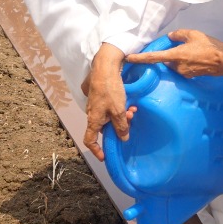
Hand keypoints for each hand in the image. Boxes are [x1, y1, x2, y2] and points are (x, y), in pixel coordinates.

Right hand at [82, 44, 135, 161]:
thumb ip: (121, 126)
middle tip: (131, 120)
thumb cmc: (110, 89)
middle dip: (119, 127)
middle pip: (104, 127)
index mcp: (93, 119)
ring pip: (109, 116)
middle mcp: (92, 113)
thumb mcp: (118, 110)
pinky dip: (120, 108)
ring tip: (133, 109)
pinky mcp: (100, 95)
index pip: (89, 139)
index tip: (104, 156)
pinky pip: (110, 107)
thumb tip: (123, 138)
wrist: (105, 67)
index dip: (96, 150)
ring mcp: (96, 104)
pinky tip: (130, 102)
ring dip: (122, 116)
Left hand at [125, 28, 222, 80]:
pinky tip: (196, 56)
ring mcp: (183, 73)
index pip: (153, 57)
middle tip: (181, 45)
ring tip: (193, 50)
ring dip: (178, 57)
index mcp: (175, 55)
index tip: (128, 58)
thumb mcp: (194, 34)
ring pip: (174, 63)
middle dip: (170, 53)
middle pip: (166, 60)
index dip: (140, 58)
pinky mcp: (190, 76)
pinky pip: (183, 67)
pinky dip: (186, 62)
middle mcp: (177, 66)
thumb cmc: (210, 47)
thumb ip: (179, 34)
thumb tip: (171, 36)